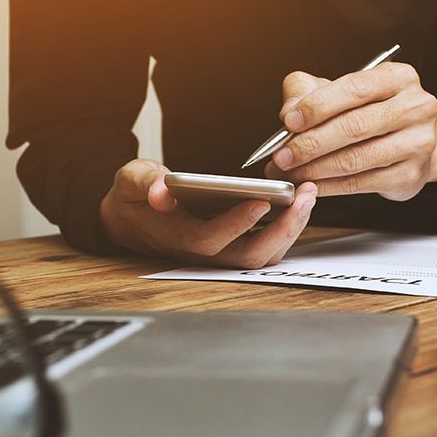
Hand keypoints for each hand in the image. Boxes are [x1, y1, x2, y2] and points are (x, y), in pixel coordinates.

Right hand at [99, 159, 317, 267]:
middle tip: (304, 195)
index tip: (261, 201)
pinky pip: (264, 248)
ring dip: (290, 230)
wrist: (130, 220)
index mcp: (174, 235)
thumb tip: (159, 190)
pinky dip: (286, 229)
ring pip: (261, 255)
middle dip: (281, 229)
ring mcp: (218, 253)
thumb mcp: (128, 181)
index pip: (209, 239)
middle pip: (247, 255)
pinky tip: (298, 202)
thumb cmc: (133, 198)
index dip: (236, 224)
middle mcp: (201, 252)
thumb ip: (142, 183)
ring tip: (308, 195)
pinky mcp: (231, 247)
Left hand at [264, 64, 436, 200]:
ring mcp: (418, 143)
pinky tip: (311, 184)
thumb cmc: (372, 112)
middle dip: (310, 143)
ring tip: (290, 172)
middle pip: (354, 126)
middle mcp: (416, 107)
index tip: (288, 121)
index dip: (317, 106)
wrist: (413, 141)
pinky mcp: (411, 175)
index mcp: (398, 78)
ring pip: (356, 159)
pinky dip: (330, 186)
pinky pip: (361, 183)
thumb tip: (289, 110)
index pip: (353, 89)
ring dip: (315, 169)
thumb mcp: (342, 91)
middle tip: (282, 156)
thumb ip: (309, 91)